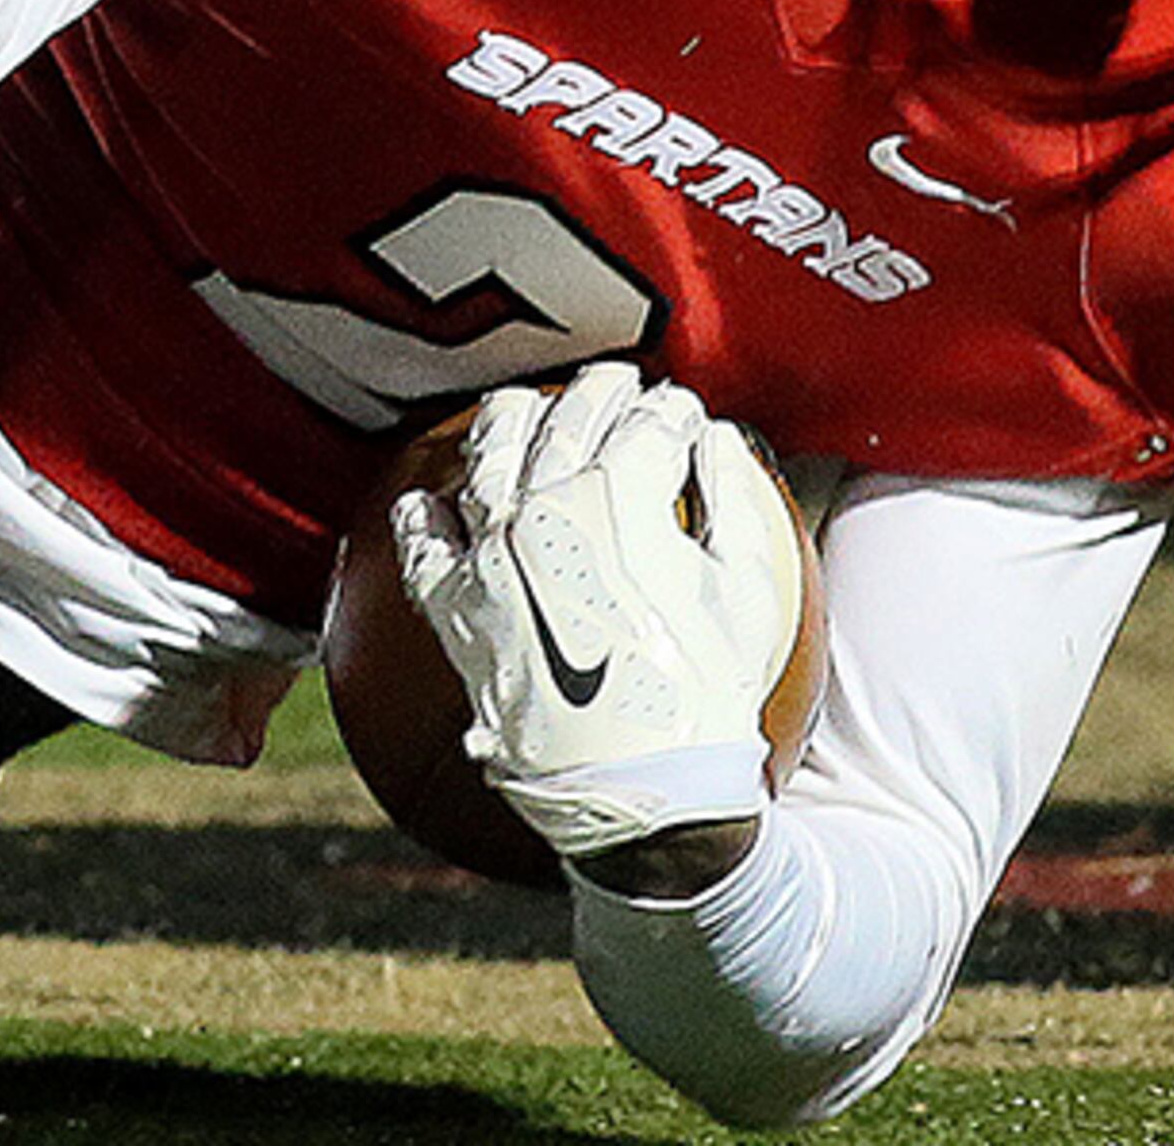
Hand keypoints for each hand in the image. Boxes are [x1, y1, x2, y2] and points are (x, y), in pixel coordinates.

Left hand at [395, 364, 803, 860]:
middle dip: (601, 392)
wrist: (641, 787)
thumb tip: (715, 439)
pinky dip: (424, 516)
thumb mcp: (751, 586)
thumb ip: (736, 494)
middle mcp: (544, 508)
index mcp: (622, 495)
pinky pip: (423, 546)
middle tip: (619, 386)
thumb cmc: (709, 690)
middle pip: (570, 419)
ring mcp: (490, 555)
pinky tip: (428, 500)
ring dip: (512, 419)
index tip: (682, 417)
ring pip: (490, 454)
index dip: (672, 412)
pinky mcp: (454, 609)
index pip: (649, 421)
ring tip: (524, 409)